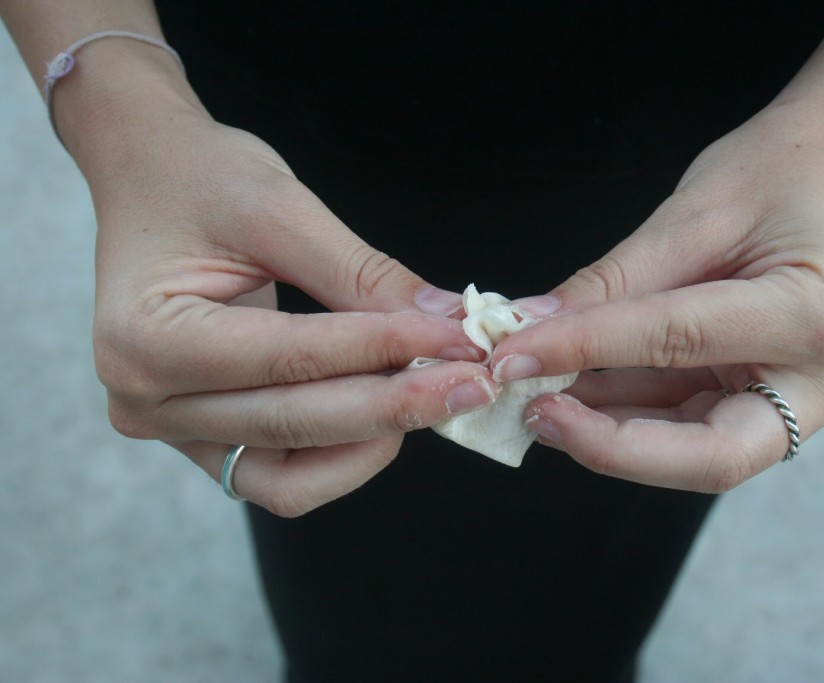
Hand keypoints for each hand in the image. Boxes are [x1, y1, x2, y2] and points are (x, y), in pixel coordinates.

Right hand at [70, 47, 496, 515]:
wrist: (150, 179)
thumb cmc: (200, 180)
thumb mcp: (279, 208)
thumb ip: (361, 274)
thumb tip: (447, 323)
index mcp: (146, 338)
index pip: (291, 359)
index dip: (386, 350)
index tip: (461, 339)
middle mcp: (144, 401)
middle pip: (294, 426)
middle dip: (395, 406)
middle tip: (472, 381)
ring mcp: (170, 430)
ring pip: (291, 476)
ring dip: (370, 440)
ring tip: (434, 390)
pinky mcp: (205, 438)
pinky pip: (283, 477)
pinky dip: (343, 453)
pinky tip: (389, 408)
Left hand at [492, 106, 823, 491]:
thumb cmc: (779, 171)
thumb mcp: (690, 215)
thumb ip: (611, 284)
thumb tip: (527, 330)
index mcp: (822, 316)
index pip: (677, 342)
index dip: (584, 349)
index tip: (511, 351)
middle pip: (711, 456)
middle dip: (612, 447)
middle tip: (535, 415)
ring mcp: (813, 399)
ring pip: (697, 450)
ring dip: (612, 430)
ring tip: (541, 396)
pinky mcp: (784, 400)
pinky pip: (697, 423)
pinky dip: (634, 412)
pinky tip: (579, 391)